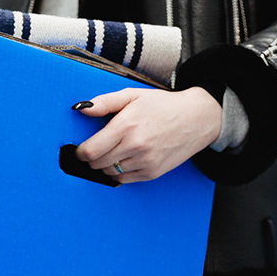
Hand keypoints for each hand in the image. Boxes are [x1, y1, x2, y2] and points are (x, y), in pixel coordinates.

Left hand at [73, 86, 222, 182]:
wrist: (196, 118)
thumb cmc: (164, 106)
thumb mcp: (133, 95)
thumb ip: (105, 102)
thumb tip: (82, 109)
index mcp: (126, 125)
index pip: (91, 150)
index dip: (80, 152)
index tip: (80, 149)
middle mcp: (135, 146)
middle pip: (97, 164)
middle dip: (91, 159)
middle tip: (96, 150)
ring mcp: (144, 161)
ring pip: (109, 173)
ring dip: (105, 165)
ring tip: (112, 153)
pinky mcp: (152, 172)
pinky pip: (124, 180)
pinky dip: (118, 173)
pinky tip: (123, 160)